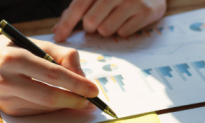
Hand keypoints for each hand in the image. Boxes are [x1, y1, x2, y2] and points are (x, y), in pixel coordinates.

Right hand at [0, 27, 99, 115]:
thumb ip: (64, 56)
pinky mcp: (7, 110)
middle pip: (49, 96)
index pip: (53, 74)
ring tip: (76, 96)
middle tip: (90, 100)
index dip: (77, 84)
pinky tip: (57, 99)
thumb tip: (83, 78)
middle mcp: (5, 79)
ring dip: (66, 104)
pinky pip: (38, 111)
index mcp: (14, 58)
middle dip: (74, 100)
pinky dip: (53, 107)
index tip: (94, 89)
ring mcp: (5, 98)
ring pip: (46, 106)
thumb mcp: (38, 44)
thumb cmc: (15, 50)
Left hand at [52, 0, 166, 41]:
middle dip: (90, 27)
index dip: (67, 23)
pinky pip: (123, 33)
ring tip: (114, 19)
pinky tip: (127, 20)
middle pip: (91, 21)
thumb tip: (58, 29)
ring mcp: (132, 0)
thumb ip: (78, 9)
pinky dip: (122, 30)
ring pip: (106, 30)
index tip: (59, 37)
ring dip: (106, 29)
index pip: (79, 5)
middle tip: (97, 22)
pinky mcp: (146, 11)